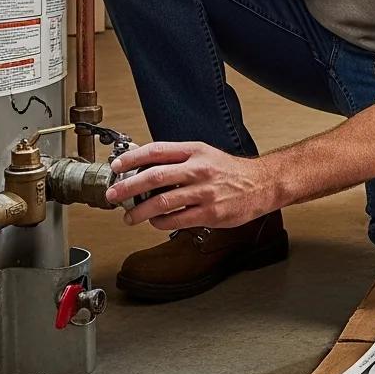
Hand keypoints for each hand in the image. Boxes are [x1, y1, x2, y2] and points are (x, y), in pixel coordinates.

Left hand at [105, 141, 277, 230]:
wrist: (261, 183)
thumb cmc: (230, 171)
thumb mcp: (204, 154)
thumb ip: (178, 159)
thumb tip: (144, 167)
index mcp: (194, 151)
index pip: (156, 150)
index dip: (132, 158)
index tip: (117, 167)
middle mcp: (198, 169)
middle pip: (154, 176)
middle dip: (128, 188)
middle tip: (113, 196)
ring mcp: (204, 192)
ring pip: (162, 202)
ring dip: (140, 211)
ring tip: (130, 217)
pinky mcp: (210, 213)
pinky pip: (177, 220)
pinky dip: (160, 223)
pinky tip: (155, 222)